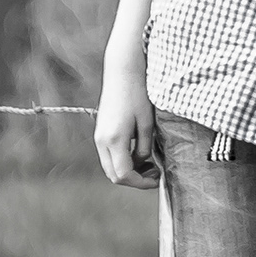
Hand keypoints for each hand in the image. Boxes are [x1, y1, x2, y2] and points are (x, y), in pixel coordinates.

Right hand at [93, 72, 161, 187]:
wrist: (122, 73)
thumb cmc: (137, 94)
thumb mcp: (147, 123)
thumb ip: (144, 147)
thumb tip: (142, 161)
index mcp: (114, 140)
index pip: (123, 175)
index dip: (140, 182)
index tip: (156, 179)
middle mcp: (102, 141)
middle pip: (113, 175)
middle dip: (134, 180)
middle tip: (154, 174)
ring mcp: (99, 137)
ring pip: (110, 167)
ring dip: (129, 170)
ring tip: (149, 164)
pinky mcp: (101, 132)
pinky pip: (110, 156)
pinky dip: (123, 161)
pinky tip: (139, 153)